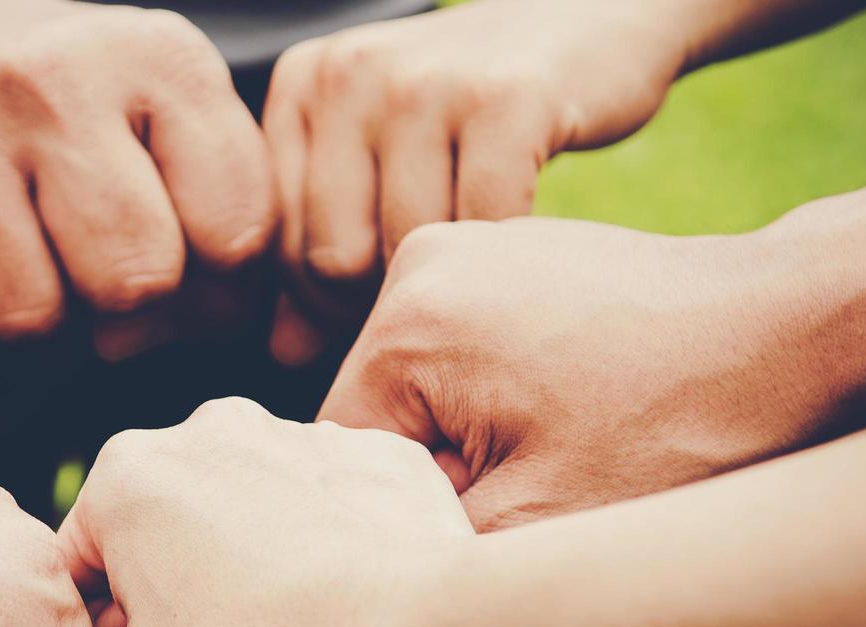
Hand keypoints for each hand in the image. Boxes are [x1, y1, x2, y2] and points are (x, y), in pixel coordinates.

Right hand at [0, 0, 275, 338]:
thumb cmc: (80, 102)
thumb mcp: (177, 118)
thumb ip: (225, 216)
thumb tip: (205, 336)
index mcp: (160, 59)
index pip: (233, 235)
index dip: (218, 284)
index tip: (190, 264)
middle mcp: (52, 78)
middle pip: (130, 281)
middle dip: (126, 305)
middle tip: (102, 273)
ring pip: (25, 315)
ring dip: (38, 319)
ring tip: (35, 263)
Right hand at [57, 397, 472, 626]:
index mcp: (128, 472)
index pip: (83, 569)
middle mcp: (209, 427)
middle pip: (164, 532)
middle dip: (177, 594)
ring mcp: (304, 433)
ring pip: (250, 517)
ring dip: (252, 569)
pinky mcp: (380, 457)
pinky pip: (330, 512)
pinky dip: (330, 553)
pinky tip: (349, 610)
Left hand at [262, 0, 689, 357]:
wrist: (586, 19)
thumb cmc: (465, 115)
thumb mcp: (378, 165)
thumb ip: (321, 252)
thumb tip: (283, 353)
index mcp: (303, 88)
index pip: (280, 247)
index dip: (323, 309)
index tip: (376, 315)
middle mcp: (350, 75)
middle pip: (334, 259)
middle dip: (382, 308)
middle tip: (432, 304)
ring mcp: (426, 82)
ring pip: (408, 250)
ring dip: (450, 286)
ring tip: (476, 278)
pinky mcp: (507, 98)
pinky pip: (485, 228)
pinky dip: (506, 261)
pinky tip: (519, 251)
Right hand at [318, 210, 865, 529]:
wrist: (798, 331)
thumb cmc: (684, 423)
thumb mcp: (537, 523)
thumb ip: (420, 542)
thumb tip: (364, 556)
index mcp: (407, 320)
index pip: (339, 454)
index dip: (399, 512)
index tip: (481, 523)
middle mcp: (423, 258)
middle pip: (377, 414)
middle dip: (438, 467)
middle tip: (533, 486)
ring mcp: (468, 244)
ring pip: (420, 385)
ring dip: (470, 432)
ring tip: (561, 440)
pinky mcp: (508, 251)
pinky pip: (461, 347)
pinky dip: (497, 392)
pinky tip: (568, 407)